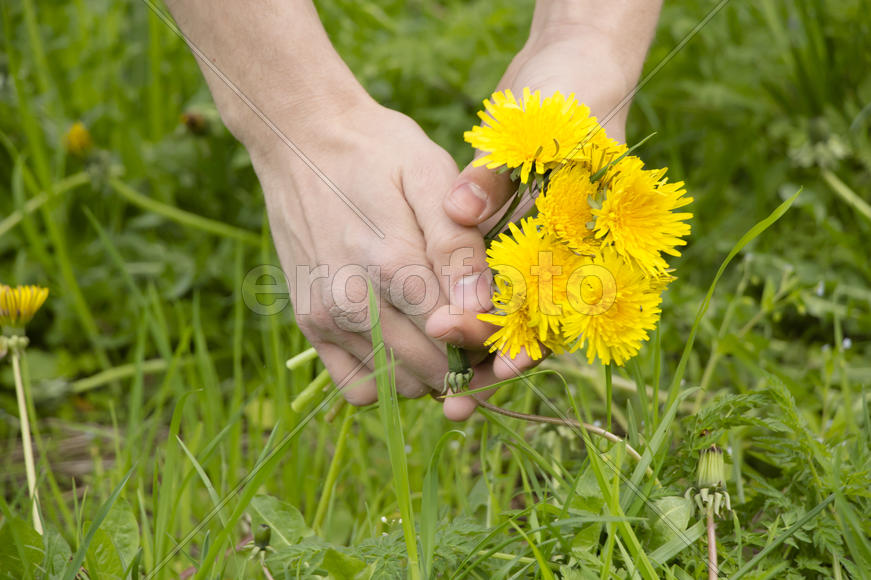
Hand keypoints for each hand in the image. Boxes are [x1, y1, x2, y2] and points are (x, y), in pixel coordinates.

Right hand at [250, 99, 495, 405]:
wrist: (298, 137)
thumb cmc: (377, 151)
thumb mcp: (428, 175)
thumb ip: (456, 243)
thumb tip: (479, 307)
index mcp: (393, 263)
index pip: (459, 337)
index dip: (488, 335)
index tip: (495, 313)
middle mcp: (354, 301)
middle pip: (434, 369)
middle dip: (466, 358)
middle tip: (473, 323)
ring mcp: (327, 316)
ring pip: (401, 386)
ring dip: (429, 371)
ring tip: (437, 327)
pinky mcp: (309, 322)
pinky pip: (357, 387)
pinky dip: (386, 377)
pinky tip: (399, 340)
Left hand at [428, 21, 646, 419]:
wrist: (572, 70)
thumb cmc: (571, 99)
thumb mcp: (545, 131)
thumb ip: (500, 174)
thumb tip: (460, 208)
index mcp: (589, 242)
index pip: (558, 307)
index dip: (522, 338)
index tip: (486, 356)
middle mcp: (564, 257)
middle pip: (527, 324)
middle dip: (488, 358)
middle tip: (449, 392)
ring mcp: (535, 251)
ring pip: (503, 314)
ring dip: (470, 349)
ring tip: (431, 386)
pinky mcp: (507, 240)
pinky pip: (484, 285)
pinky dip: (459, 309)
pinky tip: (424, 333)